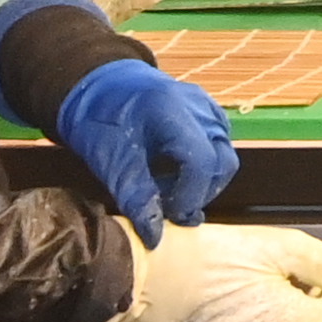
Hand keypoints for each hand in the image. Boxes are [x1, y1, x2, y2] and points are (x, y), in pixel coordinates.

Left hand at [51, 58, 239, 243]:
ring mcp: (207, 106)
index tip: (169, 215)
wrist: (97, 84)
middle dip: (200, 193)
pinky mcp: (208, 110)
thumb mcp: (111, 162)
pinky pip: (219, 143)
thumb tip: (156, 237)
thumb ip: (136, 197)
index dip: (189, 197)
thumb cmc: (100, 119)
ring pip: (224, 155)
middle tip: (170, 208)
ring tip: (170, 188)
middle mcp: (199, 107)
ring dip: (203, 180)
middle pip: (221, 162)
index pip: (201, 163)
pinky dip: (203, 164)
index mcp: (172, 112)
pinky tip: (176, 170)